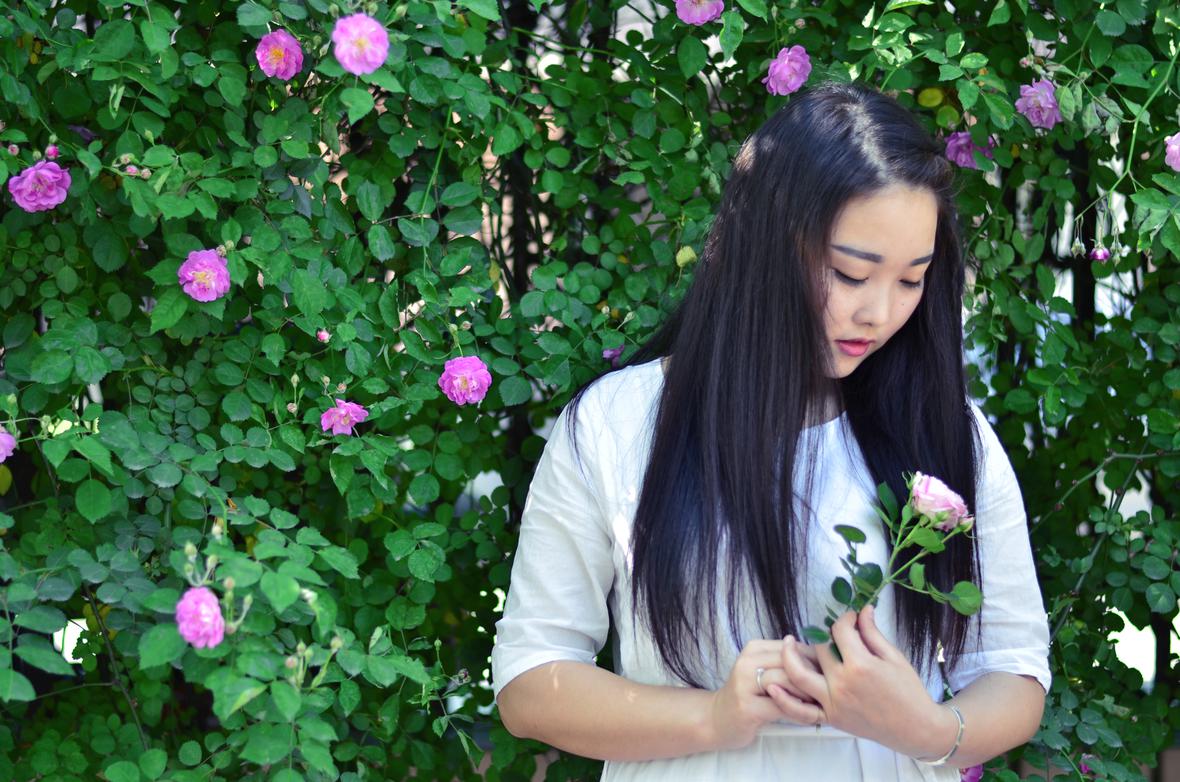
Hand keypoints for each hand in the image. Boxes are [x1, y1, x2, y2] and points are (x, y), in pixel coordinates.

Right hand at [706, 640, 825, 751]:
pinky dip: (798, 712)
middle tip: (825, 693)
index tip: (824, 676)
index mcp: (754, 648)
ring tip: (816, 705)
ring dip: (807, 695)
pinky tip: (804, 718)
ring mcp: (744, 684)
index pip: (793, 648)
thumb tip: (823, 661)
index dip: (814, 662)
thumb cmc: (747, 696)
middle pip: (791, 663)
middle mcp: (747, 662)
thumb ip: (786, 664)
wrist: (717, 719)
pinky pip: (782, 707)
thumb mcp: (764, 672)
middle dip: (813, 679)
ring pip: (787, 682)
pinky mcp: (747, 707)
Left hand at [778, 604, 944, 756]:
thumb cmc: (908, 691)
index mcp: (860, 665)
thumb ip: (872, 632)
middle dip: (824, 636)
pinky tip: (774, 685)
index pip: (840, 631)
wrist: (915, 728)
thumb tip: (862, 609)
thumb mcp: (893, 657)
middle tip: (830, 633)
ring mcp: (833, 702)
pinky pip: (800, 711)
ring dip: (789, 657)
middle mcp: (842, 683)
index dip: (844, 619)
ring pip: (799, 675)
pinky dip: (784, 700)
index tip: (851, 619)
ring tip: (787, 643)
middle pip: (819, 648)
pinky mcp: (830, 718)